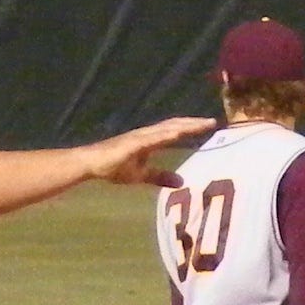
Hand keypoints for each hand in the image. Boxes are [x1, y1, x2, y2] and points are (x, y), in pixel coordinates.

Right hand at [88, 118, 215, 188]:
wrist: (91, 163)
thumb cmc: (113, 167)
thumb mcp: (142, 175)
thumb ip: (161, 177)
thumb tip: (181, 182)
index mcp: (150, 140)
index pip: (175, 130)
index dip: (192, 127)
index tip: (210, 125)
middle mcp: (148, 134)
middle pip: (175, 125)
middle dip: (194, 123)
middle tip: (213, 122)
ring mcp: (140, 136)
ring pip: (167, 128)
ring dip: (185, 125)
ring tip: (202, 124)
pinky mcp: (133, 143)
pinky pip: (152, 138)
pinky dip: (166, 135)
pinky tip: (178, 133)